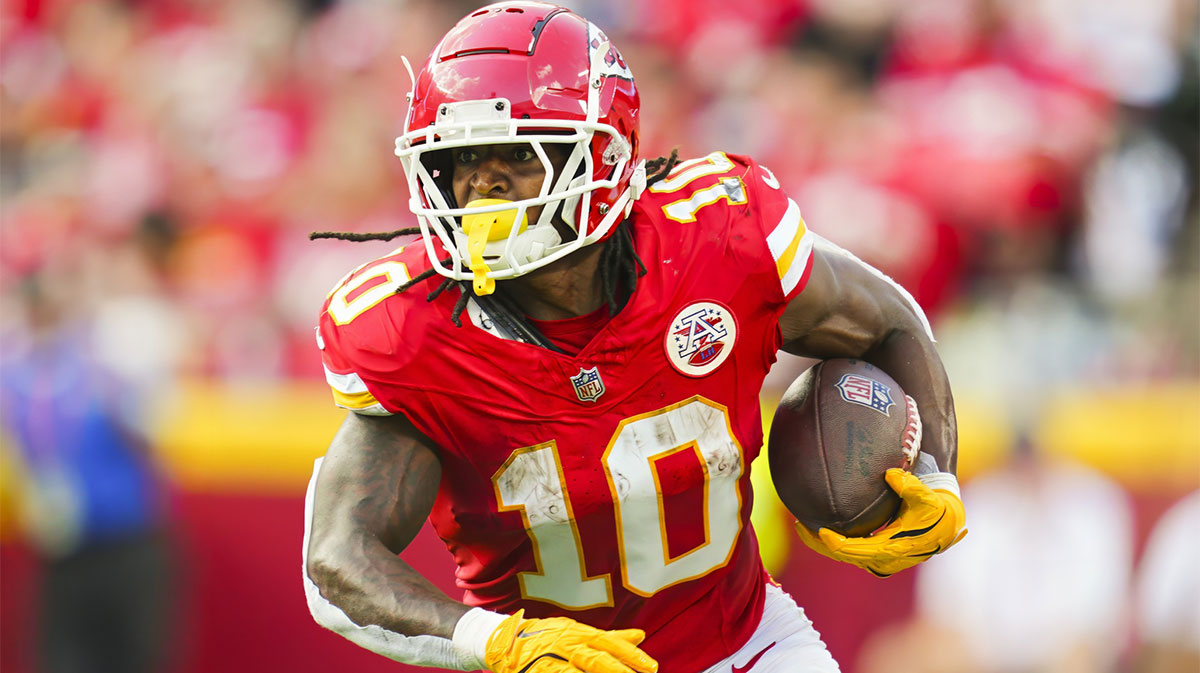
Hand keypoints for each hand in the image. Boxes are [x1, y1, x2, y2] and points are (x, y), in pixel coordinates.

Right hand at [484, 610, 658, 672]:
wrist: (507, 640)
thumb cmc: (548, 636)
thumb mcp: (580, 632)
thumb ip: (611, 638)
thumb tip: (641, 635)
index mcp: (580, 632)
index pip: (610, 643)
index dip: (631, 655)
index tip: (651, 667)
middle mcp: (568, 642)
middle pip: (598, 658)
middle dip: (621, 670)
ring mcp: (553, 656)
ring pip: (580, 669)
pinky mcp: (540, 668)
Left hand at [795, 468, 966, 576]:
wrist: (946, 523)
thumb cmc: (935, 509)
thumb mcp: (926, 497)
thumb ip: (910, 486)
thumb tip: (891, 474)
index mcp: (893, 548)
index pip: (857, 550)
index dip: (837, 543)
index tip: (820, 530)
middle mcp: (884, 559)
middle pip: (844, 556)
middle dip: (820, 544)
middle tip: (798, 525)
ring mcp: (880, 559)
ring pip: (845, 555)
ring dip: (822, 544)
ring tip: (801, 526)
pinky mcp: (877, 554)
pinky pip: (850, 551)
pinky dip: (834, 541)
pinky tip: (819, 526)